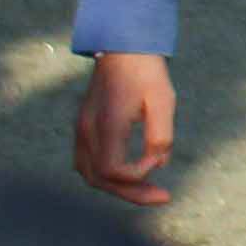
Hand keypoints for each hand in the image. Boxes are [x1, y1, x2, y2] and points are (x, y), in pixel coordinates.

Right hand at [74, 51, 177, 203]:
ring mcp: (81, 130)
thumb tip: (159, 164)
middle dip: (131, 193)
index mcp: (106, 124)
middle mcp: (88, 131)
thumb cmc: (146, 72)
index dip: (139, 174)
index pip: (113, 170)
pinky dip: (105, 176)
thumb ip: (161, 135)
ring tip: (146, 191)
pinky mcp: (83, 127)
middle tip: (162, 198)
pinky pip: (87, 163)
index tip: (159, 158)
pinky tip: (129, 177)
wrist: (123, 47)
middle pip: (100, 179)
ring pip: (90, 174)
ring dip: (117, 187)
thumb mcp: (164, 100)